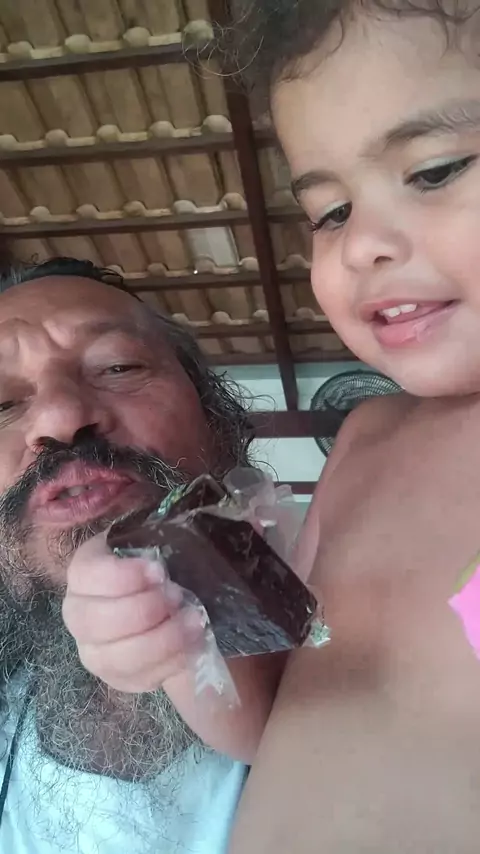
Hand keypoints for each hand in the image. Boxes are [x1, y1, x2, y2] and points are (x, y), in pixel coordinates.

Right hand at [62, 533, 205, 692]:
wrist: (176, 605)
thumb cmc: (167, 567)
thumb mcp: (167, 543)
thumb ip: (173, 536)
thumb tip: (205, 529)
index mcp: (86, 569)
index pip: (86, 575)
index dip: (121, 576)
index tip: (159, 571)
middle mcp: (79, 611)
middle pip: (93, 621)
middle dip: (142, 611)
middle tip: (178, 597)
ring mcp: (93, 649)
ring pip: (114, 657)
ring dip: (160, 641)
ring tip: (194, 621)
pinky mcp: (115, 677)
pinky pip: (136, 679)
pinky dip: (168, 664)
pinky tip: (192, 645)